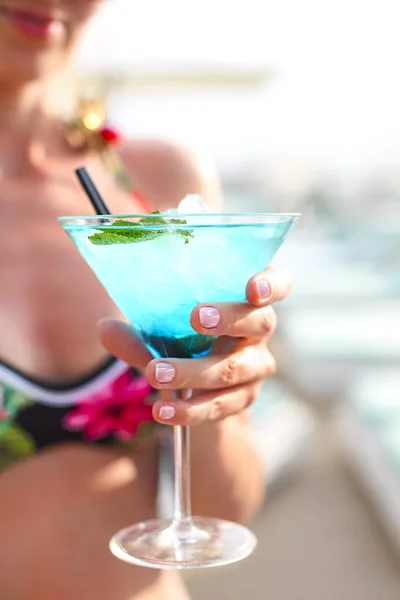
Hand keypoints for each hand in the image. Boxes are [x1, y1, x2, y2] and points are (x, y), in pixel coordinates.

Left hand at [98, 267, 290, 426]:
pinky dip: (189, 410)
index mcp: (248, 299)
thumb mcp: (168, 328)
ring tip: (156, 374)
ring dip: (193, 371)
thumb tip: (104, 329)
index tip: (252, 287)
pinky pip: (219, 405)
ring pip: (232, 369)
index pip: (277, 284)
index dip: (270, 284)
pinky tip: (163, 411)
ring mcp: (255, 367)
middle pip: (259, 322)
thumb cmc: (187, 337)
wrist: (201, 385)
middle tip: (196, 318)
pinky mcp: (243, 399)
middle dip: (230, 318)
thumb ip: (142, 330)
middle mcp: (261, 331)